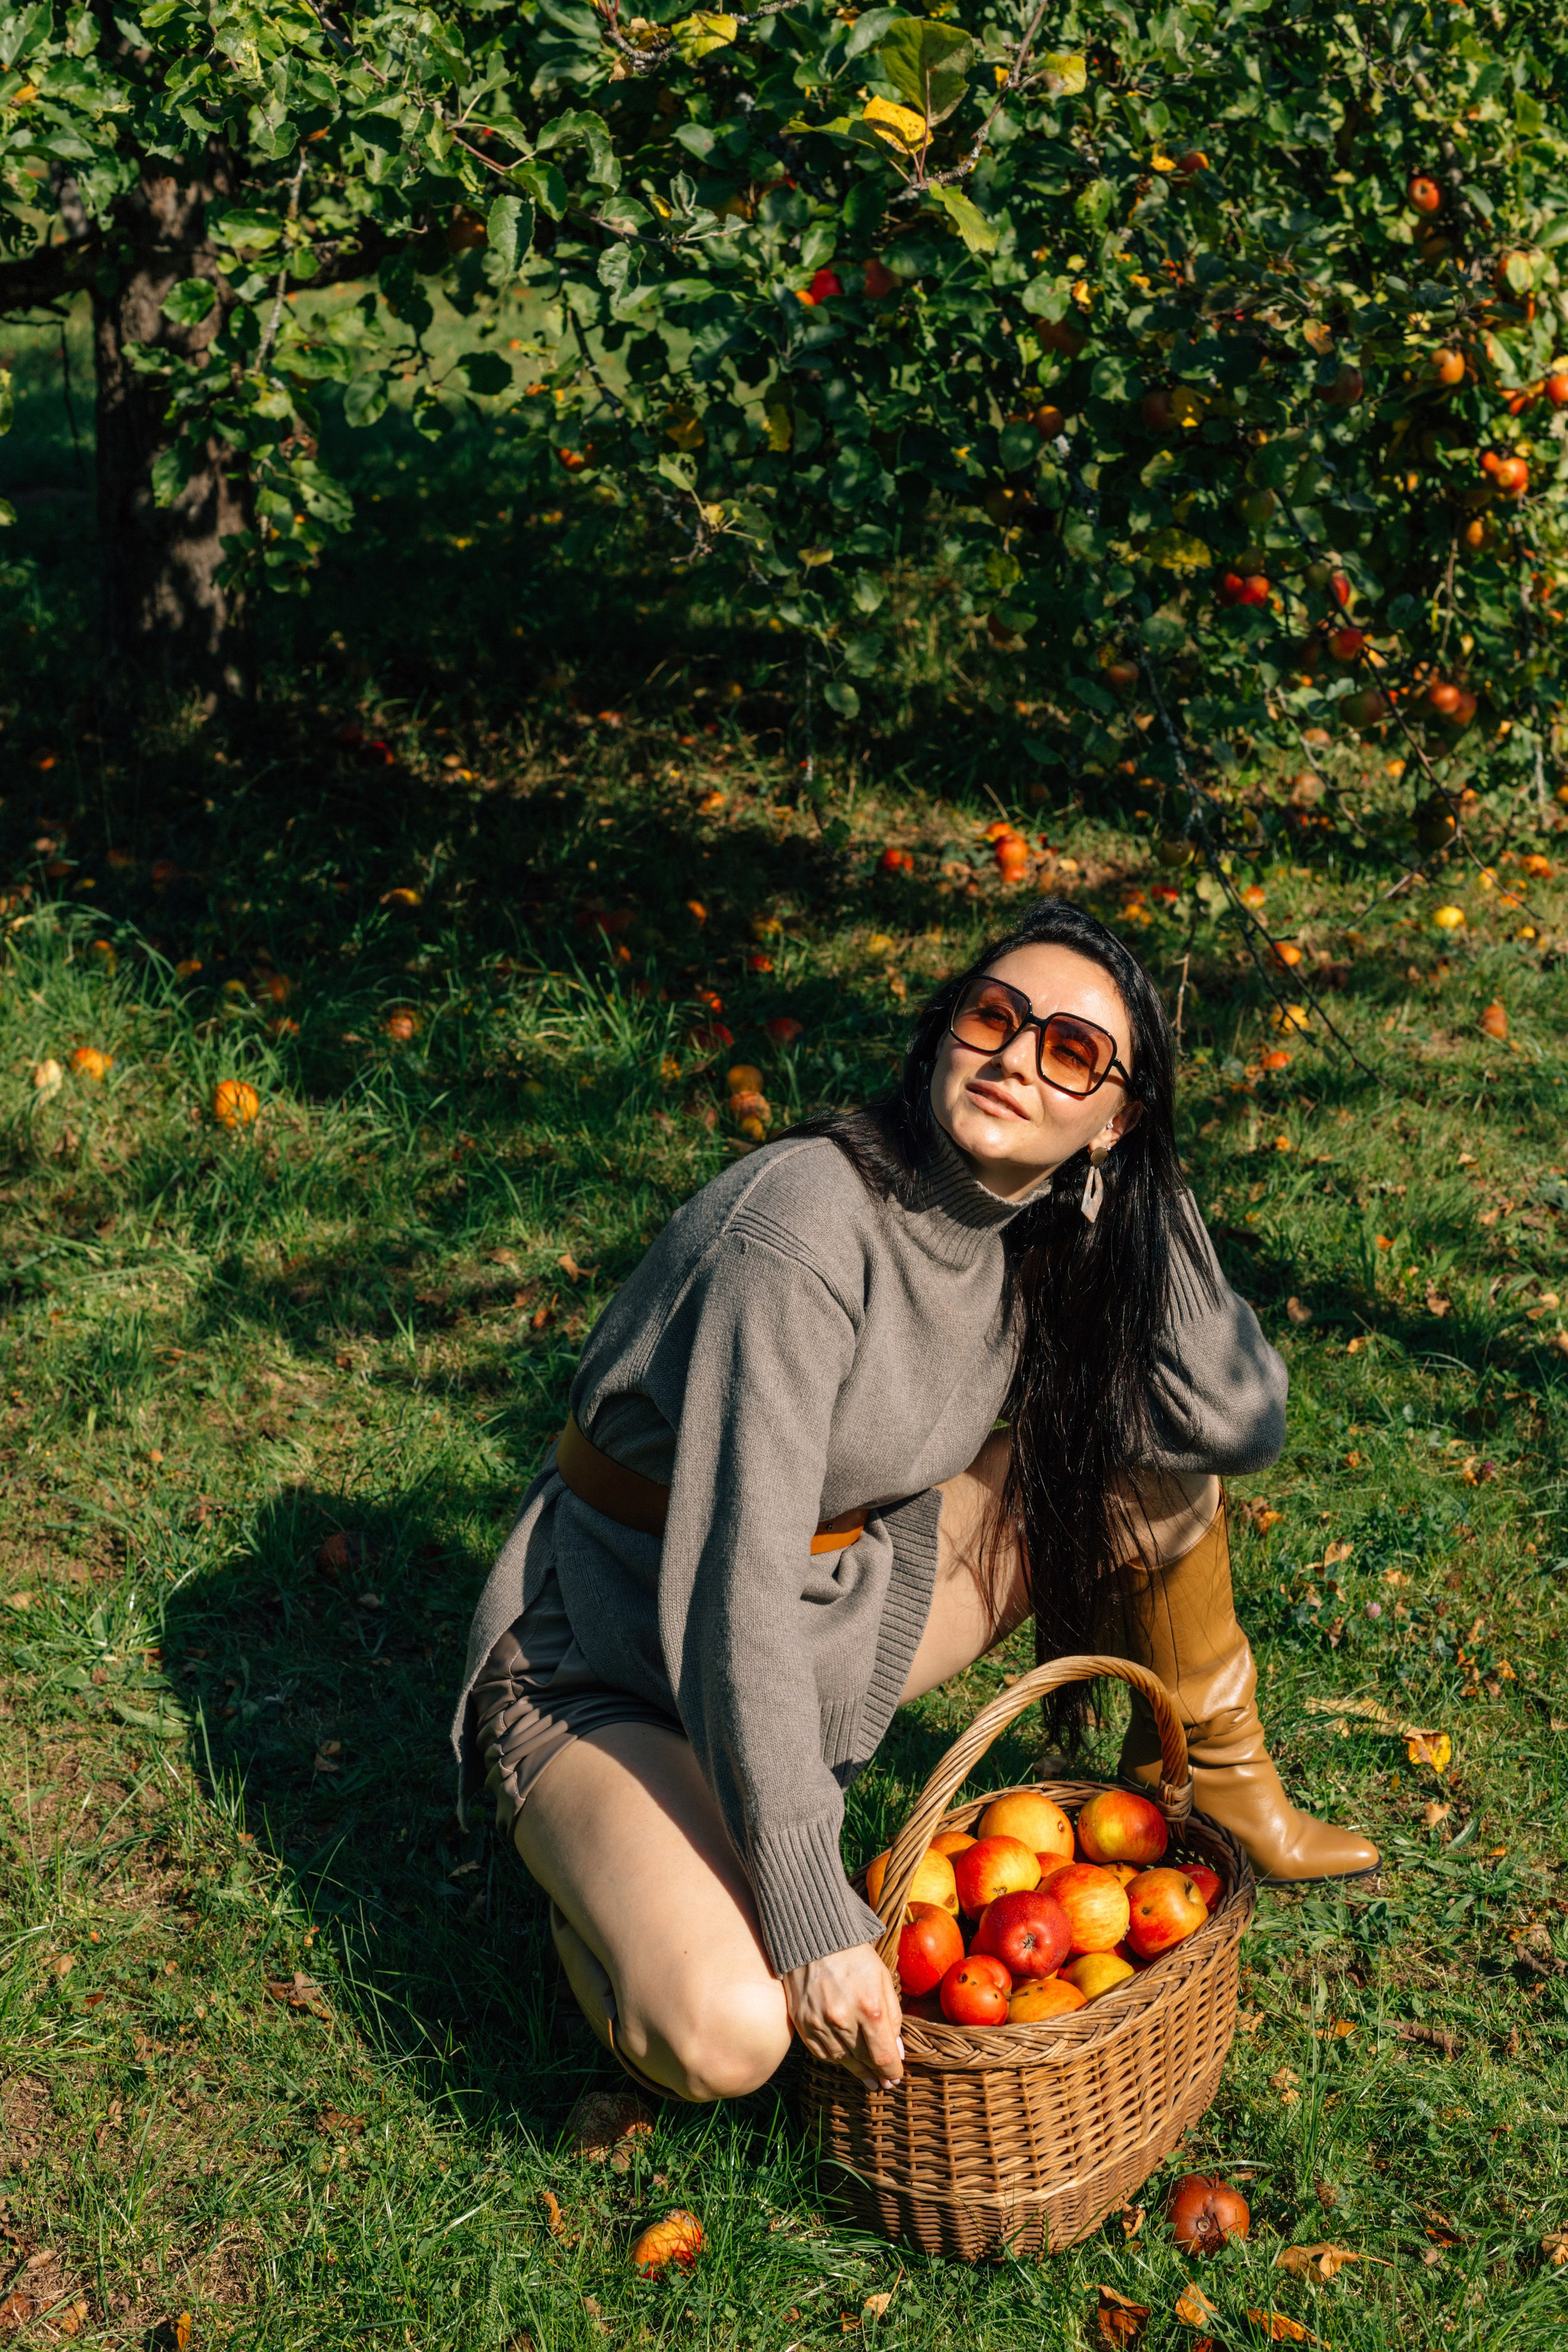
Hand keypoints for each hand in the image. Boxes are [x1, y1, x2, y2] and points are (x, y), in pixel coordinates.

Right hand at [783, 1944, 903, 2088]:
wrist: (815, 1938)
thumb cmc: (855, 1956)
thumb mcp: (883, 1980)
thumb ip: (893, 2018)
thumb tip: (896, 2052)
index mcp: (870, 2009)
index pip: (884, 2057)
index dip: (893, 2072)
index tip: (896, 2077)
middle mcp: (844, 2021)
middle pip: (864, 2062)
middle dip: (877, 2074)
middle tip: (884, 2082)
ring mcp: (820, 2024)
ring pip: (843, 2062)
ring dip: (857, 2071)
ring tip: (868, 2077)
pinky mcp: (803, 2024)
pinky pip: (822, 2054)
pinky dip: (836, 2059)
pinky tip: (845, 2060)